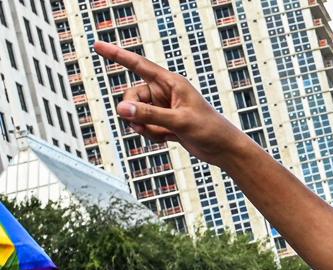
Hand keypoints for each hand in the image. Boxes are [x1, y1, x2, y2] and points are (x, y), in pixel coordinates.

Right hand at [92, 41, 245, 165]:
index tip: (98, 46)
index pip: (139, 65)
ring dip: (144, 127)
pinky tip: (166, 140)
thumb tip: (123, 109)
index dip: (117, 55)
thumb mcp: (179, 122)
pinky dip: (150, 134)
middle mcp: (165, 92)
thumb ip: (150, 115)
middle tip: (145, 125)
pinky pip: (144, 126)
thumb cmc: (210, 130)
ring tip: (163, 134)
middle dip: (134, 112)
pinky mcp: (163, 122)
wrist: (223, 150)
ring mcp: (163, 108)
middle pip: (131, 96)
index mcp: (172, 83)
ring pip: (136, 114)